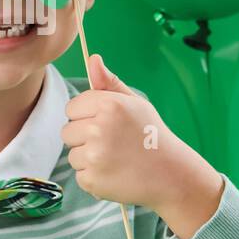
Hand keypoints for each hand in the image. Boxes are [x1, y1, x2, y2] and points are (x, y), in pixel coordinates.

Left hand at [62, 55, 224, 238]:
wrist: (171, 174)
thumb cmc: (151, 135)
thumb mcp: (135, 103)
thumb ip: (109, 83)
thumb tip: (92, 59)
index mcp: (108, 105)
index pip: (72, 108)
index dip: (86, 116)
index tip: (106, 124)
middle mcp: (98, 128)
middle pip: (67, 132)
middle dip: (84, 137)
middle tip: (112, 143)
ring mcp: (95, 155)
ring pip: (72, 155)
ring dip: (88, 158)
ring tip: (114, 159)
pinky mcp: (93, 179)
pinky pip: (80, 175)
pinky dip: (94, 177)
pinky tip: (114, 173)